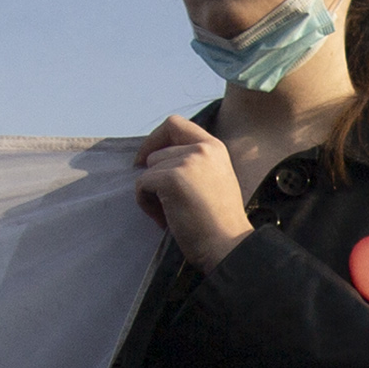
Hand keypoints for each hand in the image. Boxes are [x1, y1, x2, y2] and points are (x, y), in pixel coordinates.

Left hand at [134, 116, 254, 269]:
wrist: (227, 244)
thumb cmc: (219, 221)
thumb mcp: (215, 178)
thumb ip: (194, 162)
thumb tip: (155, 159)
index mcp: (214, 147)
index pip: (175, 123)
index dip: (155, 138)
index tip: (146, 160)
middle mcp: (202, 148)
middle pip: (157, 151)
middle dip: (154, 177)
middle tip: (165, 202)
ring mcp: (187, 161)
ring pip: (148, 169)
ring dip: (151, 192)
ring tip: (169, 213)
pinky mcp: (172, 178)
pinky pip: (141, 184)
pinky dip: (145, 203)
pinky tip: (164, 219)